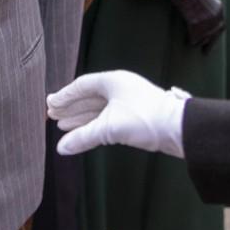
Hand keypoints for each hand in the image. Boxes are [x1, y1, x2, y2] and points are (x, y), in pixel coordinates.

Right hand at [47, 70, 188, 156]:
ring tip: (63, 126)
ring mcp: (128, 102)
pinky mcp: (135, 116)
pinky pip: (107, 118)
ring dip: (80, 118)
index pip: (82, 86)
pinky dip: (94, 125)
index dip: (64, 96)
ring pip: (98, 109)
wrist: (179, 129)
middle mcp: (120, 88)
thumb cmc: (145, 119)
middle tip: (52, 116)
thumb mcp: (109, 128)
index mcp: (113, 81)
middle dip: (70, 108)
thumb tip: (61, 148)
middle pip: (88, 96)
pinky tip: (84, 133)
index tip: (50, 104)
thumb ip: (83, 137)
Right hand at [166, 0, 224, 51]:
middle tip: (205, 52)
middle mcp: (216, 16)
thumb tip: (204, 21)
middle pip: (213, 35)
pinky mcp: (197, 24)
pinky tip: (186, 39)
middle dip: (209, 44)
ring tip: (191, 42)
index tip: (210, 42)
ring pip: (203, 38)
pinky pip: (193, 38)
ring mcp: (207, 21)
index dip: (215, 35)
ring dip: (197, 41)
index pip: (220, 27)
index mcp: (219, 9)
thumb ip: (207, 9)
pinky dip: (190, 40)